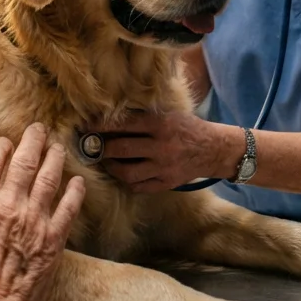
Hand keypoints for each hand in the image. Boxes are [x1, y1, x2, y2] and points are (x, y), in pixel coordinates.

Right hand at [0, 123, 85, 300]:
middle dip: (32, 141)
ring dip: (55, 159)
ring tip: (58, 147)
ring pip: (49, 179)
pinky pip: (68, 209)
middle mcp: (7, 207)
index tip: (5, 142)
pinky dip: (75, 193)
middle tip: (39, 129)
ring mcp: (33, 222)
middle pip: (24, 163)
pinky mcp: (53, 240)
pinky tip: (78, 182)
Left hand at [84, 109, 240, 192]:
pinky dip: (127, 181)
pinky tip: (122, 174)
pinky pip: (139, 186)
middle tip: (91, 146)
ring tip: (105, 162)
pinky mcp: (166, 183)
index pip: (125, 124)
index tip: (87, 126)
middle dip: (102, 148)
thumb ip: (145, 117)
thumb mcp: (169, 114)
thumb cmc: (187, 127)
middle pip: (121, 149)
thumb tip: (113, 117)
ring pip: (127, 172)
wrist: (213, 149)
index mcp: (161, 124)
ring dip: (111, 167)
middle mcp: (161, 146)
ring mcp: (163, 167)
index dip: (103, 125)